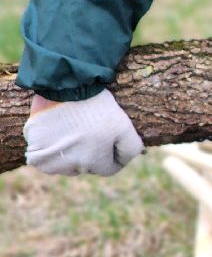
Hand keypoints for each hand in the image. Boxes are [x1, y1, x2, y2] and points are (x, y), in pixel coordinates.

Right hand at [24, 89, 143, 176]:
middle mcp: (73, 166)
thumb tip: (125, 161)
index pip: (108, 169)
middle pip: (86, 167)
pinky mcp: (35, 155)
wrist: (66, 87)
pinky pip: (44, 161)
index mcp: (96, 160)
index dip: (111, 154)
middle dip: (90, 153)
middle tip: (87, 130)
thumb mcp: (124, 125)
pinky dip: (48, 151)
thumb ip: (131, 148)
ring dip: (68, 154)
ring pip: (65, 166)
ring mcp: (52, 162)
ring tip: (71, 131)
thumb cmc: (97, 105)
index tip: (107, 139)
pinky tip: (55, 134)